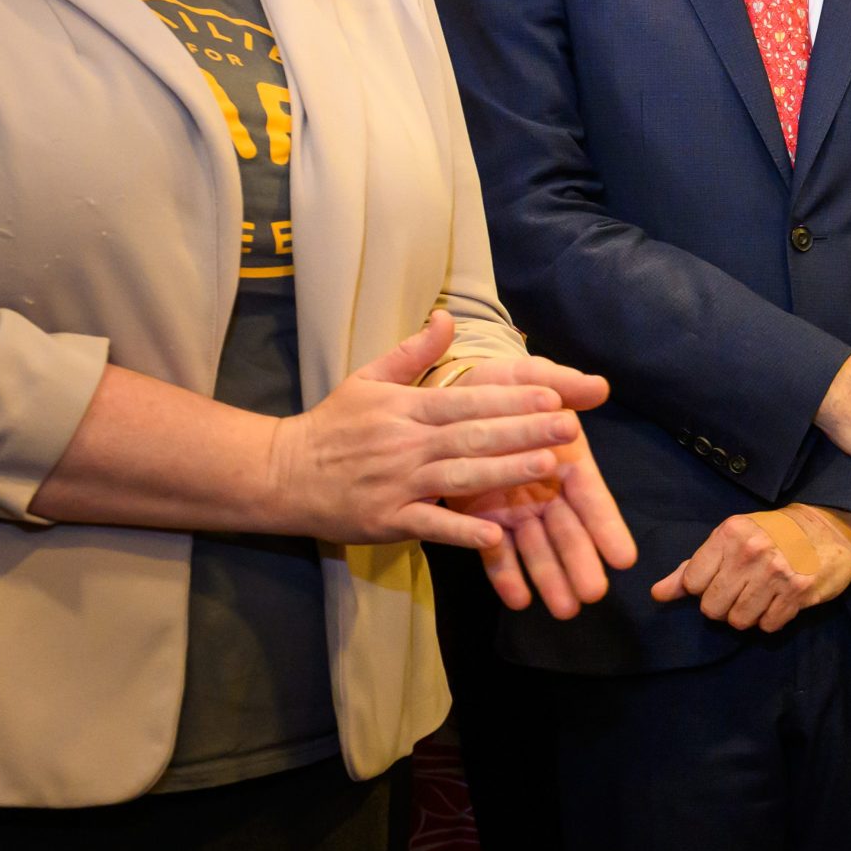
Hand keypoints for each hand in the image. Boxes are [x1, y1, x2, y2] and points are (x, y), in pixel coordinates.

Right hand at [264, 311, 581, 551]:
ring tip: (549, 466)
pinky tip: (496, 534)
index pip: (466, 400)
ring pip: (460, 476)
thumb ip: (413, 352)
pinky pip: (430, 525)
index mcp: (404, 408)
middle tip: (570, 426)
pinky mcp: (386, 520)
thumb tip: (447, 316)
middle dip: (524, 431)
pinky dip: (461, 531)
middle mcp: (405, 444)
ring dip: (505, 472)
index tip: (552, 394)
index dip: (510, 399)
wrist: (280, 474)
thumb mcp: (367, 378)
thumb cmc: (333, 425)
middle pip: (473, 436)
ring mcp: (396, 484)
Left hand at [440, 354, 636, 619]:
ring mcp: (513, 508)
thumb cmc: (497, 388)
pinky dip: (507, 575)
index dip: (606, 525)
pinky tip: (519, 601)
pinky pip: (495, 551)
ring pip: (536, 548)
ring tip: (565, 611)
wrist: (448, 398)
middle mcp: (543, 489)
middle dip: (580, 563)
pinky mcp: (480, 520)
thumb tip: (599, 387)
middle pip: (567, 530)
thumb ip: (559, 382)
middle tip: (594, 594)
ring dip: (550, 577)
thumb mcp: (527, 377)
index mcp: (563, 457)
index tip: (625, 557)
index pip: (590, 496)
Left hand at [650, 503, 850, 632]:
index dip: (703, 587)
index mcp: (730, 534)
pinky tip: (780, 600)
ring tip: (762, 596)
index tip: (720, 577)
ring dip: (748, 615)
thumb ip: (694, 567)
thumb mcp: (733, 539)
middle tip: (742, 590)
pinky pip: (768, 626)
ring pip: (739, 621)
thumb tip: (657, 594)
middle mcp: (751, 552)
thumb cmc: (776, 533)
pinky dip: (772, 619)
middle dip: (724, 605)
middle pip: (712, 607)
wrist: (833, 526)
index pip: (691, 582)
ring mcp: (776, 573)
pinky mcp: (799, 592)